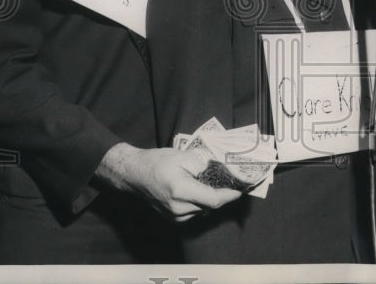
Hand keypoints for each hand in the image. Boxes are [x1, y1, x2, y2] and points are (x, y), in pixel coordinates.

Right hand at [96, 143, 241, 221]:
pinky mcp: (173, 219)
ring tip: (209, 182)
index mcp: (181, 191)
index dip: (230, 195)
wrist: (134, 174)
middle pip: (210, 205)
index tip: (241, 189)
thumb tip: (220, 170)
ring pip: (203, 209)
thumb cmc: (157, 162)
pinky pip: (194, 212)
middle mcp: (178, 208)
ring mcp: (175, 216)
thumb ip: (203, 164)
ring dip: (210, 198)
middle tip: (228, 180)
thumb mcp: (182, 155)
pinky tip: (197, 189)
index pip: (213, 199)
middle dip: (221, 194)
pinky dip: (200, 202)